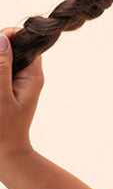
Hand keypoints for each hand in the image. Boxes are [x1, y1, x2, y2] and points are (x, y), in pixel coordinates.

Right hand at [0, 27, 43, 163]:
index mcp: (32, 75)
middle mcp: (28, 74)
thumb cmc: (4, 129)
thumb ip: (1, 68)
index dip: (8, 35)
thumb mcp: (0, 97)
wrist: (6, 153)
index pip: (26, 40)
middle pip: (14, 45)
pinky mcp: (8, 86)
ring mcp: (18, 80)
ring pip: (5, 57)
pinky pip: (2, 70)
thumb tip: (1, 37)